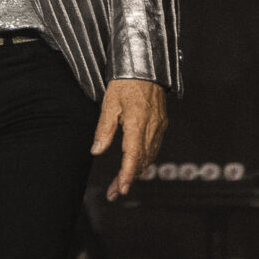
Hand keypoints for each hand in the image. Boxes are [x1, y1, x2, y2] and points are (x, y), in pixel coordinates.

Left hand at [93, 79, 168, 198]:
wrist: (146, 67)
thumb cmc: (126, 82)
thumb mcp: (109, 104)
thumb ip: (104, 129)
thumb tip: (97, 150)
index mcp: (137, 124)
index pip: (133, 157)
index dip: (127, 175)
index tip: (121, 189)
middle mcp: (151, 128)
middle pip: (141, 161)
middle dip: (128, 179)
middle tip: (114, 192)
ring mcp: (158, 127)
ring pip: (149, 156)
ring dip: (136, 171)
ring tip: (121, 182)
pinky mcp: (161, 123)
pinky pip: (153, 147)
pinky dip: (144, 159)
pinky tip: (135, 163)